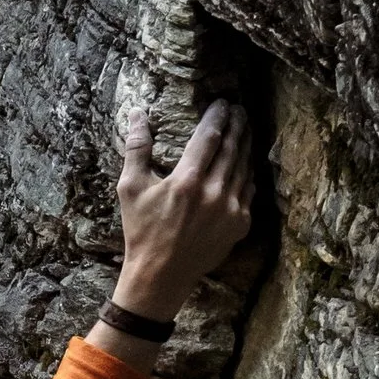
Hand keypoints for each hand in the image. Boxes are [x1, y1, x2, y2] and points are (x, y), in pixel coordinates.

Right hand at [111, 98, 254, 321]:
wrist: (160, 275)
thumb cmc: (141, 231)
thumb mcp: (130, 188)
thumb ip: (137, 148)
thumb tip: (137, 113)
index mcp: (187, 180)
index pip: (209, 136)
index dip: (218, 116)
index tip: (222, 103)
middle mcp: (214, 192)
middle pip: (232, 147)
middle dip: (237, 125)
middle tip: (239, 110)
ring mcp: (230, 209)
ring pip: (243, 167)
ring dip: (245, 145)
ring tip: (245, 130)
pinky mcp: (239, 225)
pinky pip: (248, 191)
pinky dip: (247, 174)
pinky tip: (245, 164)